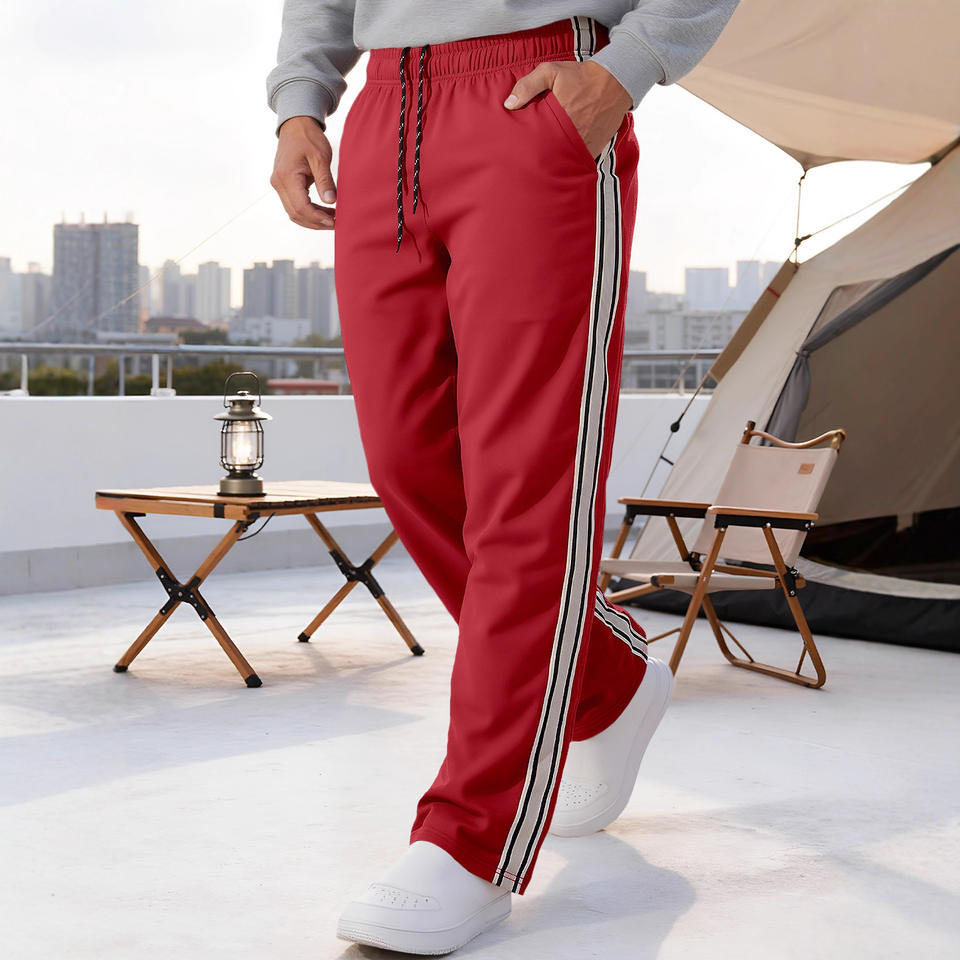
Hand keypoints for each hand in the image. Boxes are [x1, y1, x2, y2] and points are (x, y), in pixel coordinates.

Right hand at [270, 116, 336, 229]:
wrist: (296, 125)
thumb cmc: (309, 137)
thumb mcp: (321, 157)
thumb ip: (325, 180)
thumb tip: (331, 201)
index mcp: (286, 176)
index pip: (301, 207)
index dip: (318, 218)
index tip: (334, 221)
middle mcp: (278, 183)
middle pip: (296, 214)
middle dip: (316, 223)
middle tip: (336, 223)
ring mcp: (279, 185)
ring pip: (294, 213)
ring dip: (313, 219)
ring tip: (332, 219)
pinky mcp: (283, 185)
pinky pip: (294, 205)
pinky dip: (309, 212)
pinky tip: (324, 212)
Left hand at [503, 60, 632, 159]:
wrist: (615, 81)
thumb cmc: (581, 76)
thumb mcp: (551, 72)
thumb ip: (528, 86)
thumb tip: (509, 104)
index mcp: (559, 119)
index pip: (536, 142)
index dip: (526, 147)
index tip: (518, 149)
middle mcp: (572, 136)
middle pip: (549, 156)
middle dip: (538, 158)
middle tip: (528, 160)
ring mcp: (585, 145)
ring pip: (563, 161)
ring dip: (554, 161)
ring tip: (543, 163)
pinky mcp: (594, 149)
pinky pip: (578, 161)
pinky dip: (569, 161)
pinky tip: (560, 159)